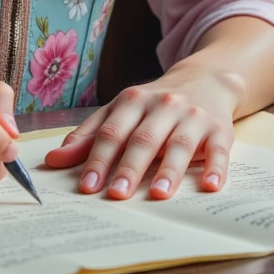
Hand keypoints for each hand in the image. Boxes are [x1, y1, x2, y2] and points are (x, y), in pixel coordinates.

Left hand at [44, 68, 240, 199]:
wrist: (206, 79)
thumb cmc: (154, 104)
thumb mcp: (120, 111)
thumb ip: (89, 136)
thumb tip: (53, 161)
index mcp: (133, 101)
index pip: (112, 132)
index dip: (98, 159)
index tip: (87, 186)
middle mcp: (163, 106)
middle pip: (143, 139)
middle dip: (129, 168)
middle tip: (117, 195)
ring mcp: (193, 117)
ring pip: (180, 145)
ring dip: (169, 170)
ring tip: (158, 194)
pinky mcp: (220, 129)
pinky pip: (219, 150)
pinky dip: (216, 168)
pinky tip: (211, 186)